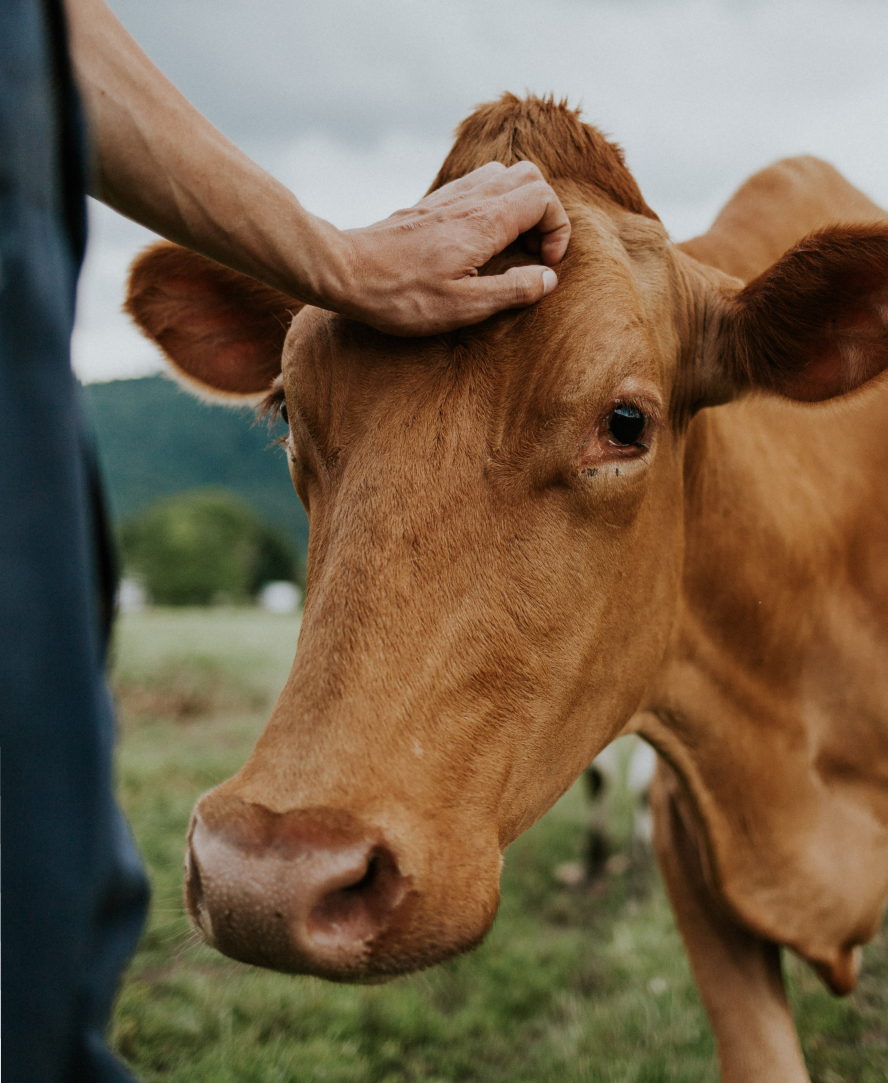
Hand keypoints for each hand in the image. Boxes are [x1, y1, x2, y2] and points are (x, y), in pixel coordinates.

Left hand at [333, 161, 570, 335]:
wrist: (346, 272)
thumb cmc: (401, 295)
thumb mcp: (464, 306)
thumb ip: (512, 290)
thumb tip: (548, 278)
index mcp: (484, 222)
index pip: (543, 197)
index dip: (558, 229)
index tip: (545, 264)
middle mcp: (469, 199)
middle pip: (529, 176)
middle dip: (544, 213)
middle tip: (532, 253)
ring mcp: (448, 198)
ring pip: (502, 175)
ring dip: (518, 207)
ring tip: (510, 248)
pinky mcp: (431, 205)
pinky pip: (476, 186)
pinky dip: (492, 206)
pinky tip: (480, 242)